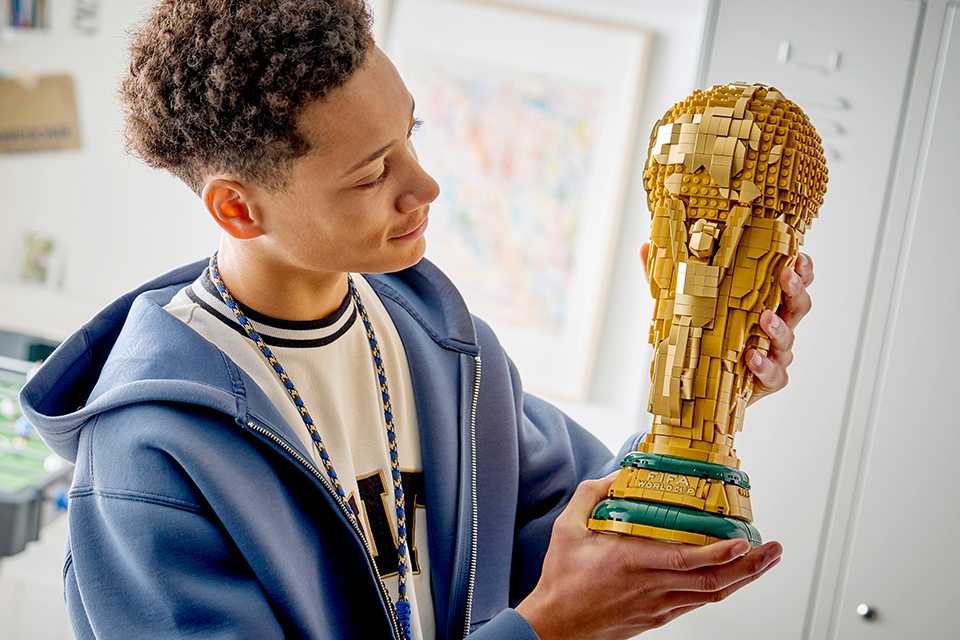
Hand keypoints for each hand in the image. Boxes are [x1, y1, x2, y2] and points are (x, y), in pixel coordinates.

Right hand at [515, 473, 782, 639]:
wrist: (556, 625)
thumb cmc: (562, 578)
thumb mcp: (567, 528)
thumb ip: (593, 495)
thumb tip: (620, 474)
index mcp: (631, 562)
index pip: (687, 560)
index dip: (721, 552)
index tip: (744, 539)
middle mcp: (651, 587)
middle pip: (713, 581)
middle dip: (750, 566)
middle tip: (773, 549)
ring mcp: (658, 606)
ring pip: (711, 595)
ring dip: (743, 578)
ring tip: (764, 560)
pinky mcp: (657, 617)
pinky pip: (697, 602)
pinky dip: (720, 589)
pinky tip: (731, 576)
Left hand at [638, 243, 814, 406]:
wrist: (692, 387)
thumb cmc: (696, 338)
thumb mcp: (678, 305)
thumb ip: (666, 278)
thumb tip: (643, 247)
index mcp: (761, 302)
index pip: (790, 282)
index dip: (800, 269)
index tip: (797, 256)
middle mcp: (774, 326)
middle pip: (798, 305)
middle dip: (796, 289)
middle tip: (786, 276)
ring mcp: (775, 354)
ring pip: (789, 339)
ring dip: (779, 327)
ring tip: (764, 319)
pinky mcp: (768, 380)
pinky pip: (775, 373)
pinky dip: (765, 365)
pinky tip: (752, 357)